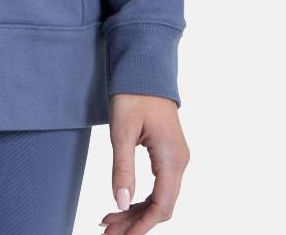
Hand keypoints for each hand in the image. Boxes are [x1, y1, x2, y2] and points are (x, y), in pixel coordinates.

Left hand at [100, 93, 189, 233]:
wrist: (145, 67)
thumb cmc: (133, 94)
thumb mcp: (122, 130)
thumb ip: (122, 168)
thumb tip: (120, 202)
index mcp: (171, 158)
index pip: (161, 206)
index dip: (142, 226)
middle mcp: (179, 162)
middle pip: (161, 206)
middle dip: (135, 222)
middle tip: (107, 231)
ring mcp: (176, 159)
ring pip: (160, 198)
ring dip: (136, 212)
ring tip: (109, 222)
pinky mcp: (168, 155)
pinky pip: (159, 185)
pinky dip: (141, 198)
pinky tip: (123, 204)